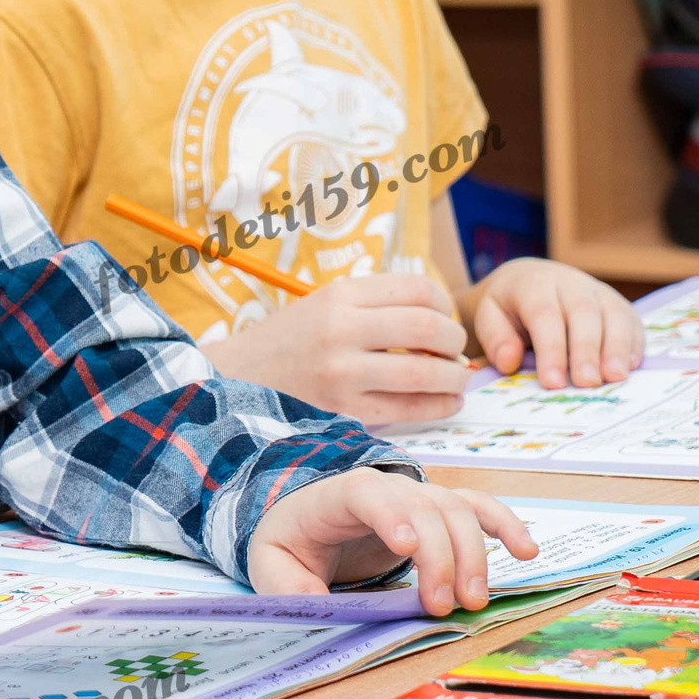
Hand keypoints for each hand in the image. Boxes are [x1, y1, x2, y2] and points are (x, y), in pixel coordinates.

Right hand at [205, 275, 471, 425]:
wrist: (239, 377)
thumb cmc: (293, 340)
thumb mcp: (327, 303)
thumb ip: (377, 304)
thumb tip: (442, 317)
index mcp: (341, 293)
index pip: (418, 288)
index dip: (445, 305)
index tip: (447, 320)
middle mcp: (341, 328)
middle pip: (427, 326)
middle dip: (456, 342)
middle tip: (459, 353)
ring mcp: (341, 371)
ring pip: (422, 372)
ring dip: (454, 378)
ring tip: (459, 380)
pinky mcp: (342, 408)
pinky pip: (406, 409)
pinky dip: (437, 407)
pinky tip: (446, 403)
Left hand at [249, 469, 535, 614]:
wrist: (306, 524)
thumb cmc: (292, 545)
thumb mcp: (273, 566)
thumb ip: (290, 586)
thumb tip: (315, 607)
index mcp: (338, 495)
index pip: (367, 493)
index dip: (390, 515)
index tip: (408, 549)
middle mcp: (387, 487)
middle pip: (423, 508)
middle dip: (439, 557)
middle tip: (441, 606)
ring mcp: (418, 497)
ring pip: (457, 510)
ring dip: (473, 554)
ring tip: (473, 601)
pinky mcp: (441, 513)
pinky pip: (479, 509)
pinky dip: (505, 526)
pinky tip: (526, 552)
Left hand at [468, 258, 643, 388]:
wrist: (528, 280)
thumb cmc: (508, 307)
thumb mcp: (489, 316)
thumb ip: (496, 338)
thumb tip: (509, 362)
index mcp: (534, 283)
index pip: (545, 315)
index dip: (551, 349)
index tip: (553, 382)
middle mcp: (570, 283)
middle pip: (584, 314)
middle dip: (586, 350)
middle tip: (587, 383)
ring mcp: (597, 291)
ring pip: (613, 314)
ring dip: (616, 348)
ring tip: (614, 378)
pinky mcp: (617, 304)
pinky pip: (630, 320)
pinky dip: (633, 344)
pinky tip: (629, 368)